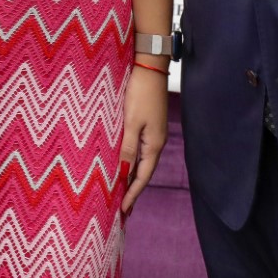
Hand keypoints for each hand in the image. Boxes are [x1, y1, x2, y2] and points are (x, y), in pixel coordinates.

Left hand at [119, 62, 169, 215]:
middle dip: (132, 190)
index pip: (142, 177)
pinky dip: (131, 161)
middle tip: (121, 209)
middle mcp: (156, 141)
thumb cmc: (140, 92)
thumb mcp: (131, 122)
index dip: (132, 195)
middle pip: (143, 172)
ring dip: (131, 176)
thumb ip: (127, 149)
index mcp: (153, 144)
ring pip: (141, 161)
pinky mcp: (148, 123)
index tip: (122, 212)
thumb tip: (122, 174)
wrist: (150, 65)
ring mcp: (153, 132)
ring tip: (121, 192)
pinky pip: (139, 149)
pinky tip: (124, 163)